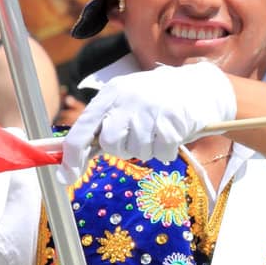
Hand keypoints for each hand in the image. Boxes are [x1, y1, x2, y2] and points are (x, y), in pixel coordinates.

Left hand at [58, 62, 236, 185]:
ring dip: (148, 150)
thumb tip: (73, 157)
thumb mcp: (126, 103)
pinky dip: (167, 152)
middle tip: (138, 138)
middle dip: (124, 149)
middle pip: (112, 144)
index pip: (82, 129)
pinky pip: (161, 154)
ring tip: (158, 132)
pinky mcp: (172, 119)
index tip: (66, 176)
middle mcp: (128, 98)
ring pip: (138, 151)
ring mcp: (151, 107)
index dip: (71, 156)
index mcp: (111, 94)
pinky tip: (172, 135)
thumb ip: (103, 126)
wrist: (199, 87)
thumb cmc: (155, 103)